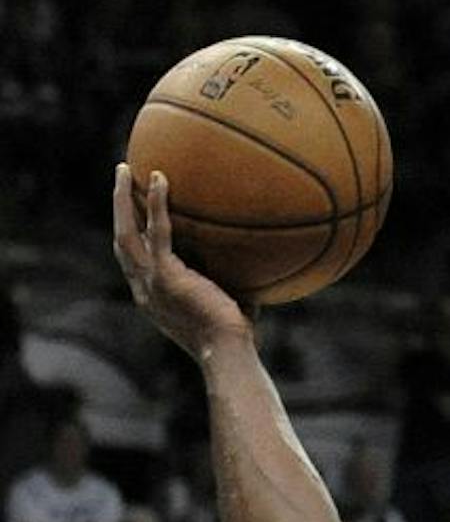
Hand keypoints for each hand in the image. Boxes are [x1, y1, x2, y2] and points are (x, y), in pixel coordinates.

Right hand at [112, 164, 254, 358]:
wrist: (228, 352)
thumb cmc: (236, 337)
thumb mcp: (227, 306)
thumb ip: (230, 285)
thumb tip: (261, 266)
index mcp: (152, 297)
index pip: (133, 262)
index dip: (130, 237)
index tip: (132, 215)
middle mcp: (143, 288)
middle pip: (120, 241)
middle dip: (118, 210)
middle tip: (121, 181)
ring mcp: (150, 281)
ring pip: (125, 231)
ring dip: (123, 198)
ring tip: (126, 169)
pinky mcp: (165, 274)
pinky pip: (157, 230)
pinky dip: (158, 203)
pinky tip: (161, 178)